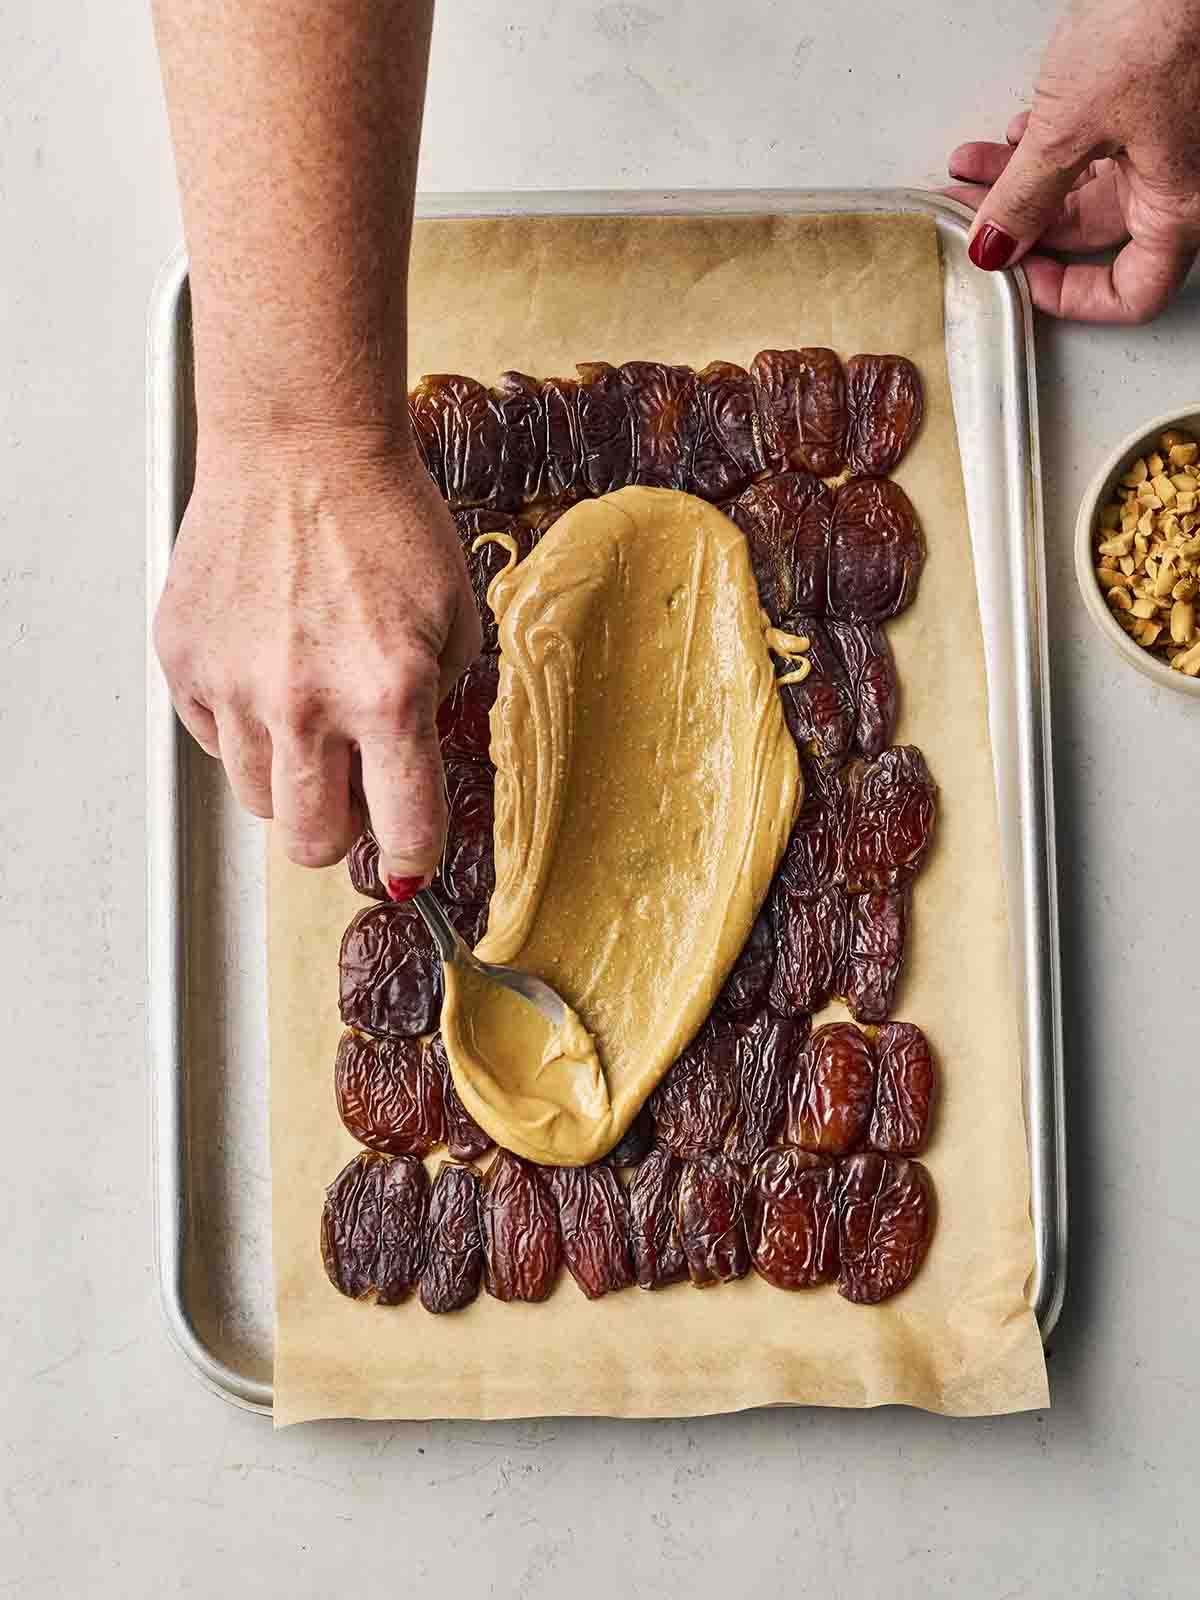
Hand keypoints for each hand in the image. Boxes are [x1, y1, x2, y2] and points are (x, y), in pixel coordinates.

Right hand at [154, 429, 481, 880]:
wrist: (302, 447)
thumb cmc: (383, 519)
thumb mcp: (453, 619)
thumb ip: (435, 708)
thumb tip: (409, 772)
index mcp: (388, 695)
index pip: (404, 829)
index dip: (414, 857)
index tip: (413, 860)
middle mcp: (304, 702)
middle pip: (314, 842)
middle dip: (343, 832)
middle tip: (355, 794)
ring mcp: (235, 684)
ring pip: (259, 801)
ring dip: (291, 781)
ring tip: (310, 720)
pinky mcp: (184, 661)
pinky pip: (214, 740)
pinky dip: (244, 729)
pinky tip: (267, 675)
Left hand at [945, 0, 1199, 321]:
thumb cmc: (1165, 18)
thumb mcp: (1070, 126)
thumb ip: (1026, 196)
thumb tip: (995, 244)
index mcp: (1182, 206)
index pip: (1132, 293)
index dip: (1071, 297)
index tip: (1020, 279)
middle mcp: (1184, 181)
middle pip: (1094, 235)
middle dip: (1023, 225)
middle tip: (972, 218)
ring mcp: (1172, 141)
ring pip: (1085, 186)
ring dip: (1023, 181)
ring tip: (971, 171)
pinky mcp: (1156, 101)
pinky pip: (1097, 145)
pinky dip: (1051, 146)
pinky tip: (1014, 136)